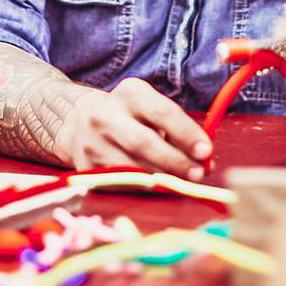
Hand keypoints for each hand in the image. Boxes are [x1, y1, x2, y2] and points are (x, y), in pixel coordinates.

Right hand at [55, 77, 211, 179]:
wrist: (79, 122)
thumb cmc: (130, 116)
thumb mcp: (149, 108)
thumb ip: (177, 129)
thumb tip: (205, 159)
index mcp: (130, 94)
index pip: (162, 112)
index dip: (186, 133)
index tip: (206, 151)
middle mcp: (106, 115)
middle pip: (143, 142)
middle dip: (174, 161)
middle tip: (197, 174)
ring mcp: (93, 143)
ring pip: (131, 167)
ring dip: (161, 180)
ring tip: (182, 185)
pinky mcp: (86, 167)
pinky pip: (119, 183)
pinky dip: (141, 189)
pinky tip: (157, 190)